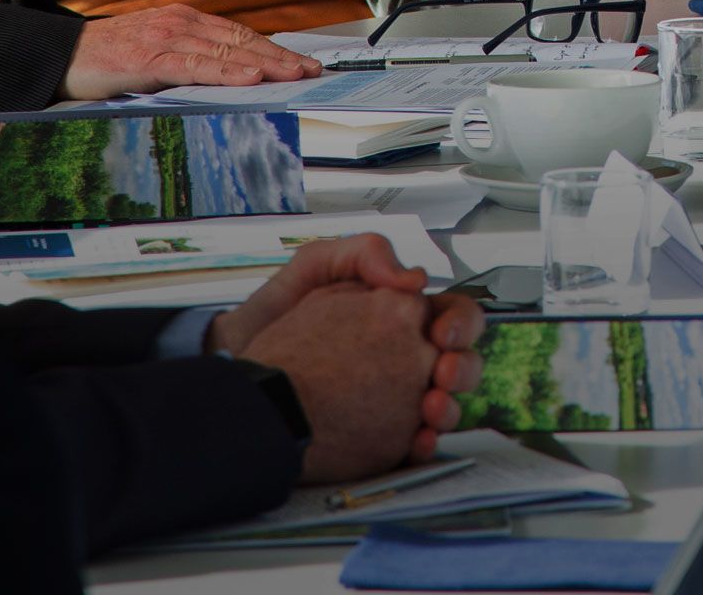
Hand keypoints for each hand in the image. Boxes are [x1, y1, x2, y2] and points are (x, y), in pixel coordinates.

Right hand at [61, 3, 322, 98]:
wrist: (61, 55)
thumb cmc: (107, 59)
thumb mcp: (155, 55)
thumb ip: (187, 60)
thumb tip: (226, 79)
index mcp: (184, 21)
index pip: (239, 35)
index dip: (273, 49)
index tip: (301, 63)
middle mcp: (180, 22)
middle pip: (241, 41)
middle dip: (280, 57)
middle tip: (311, 71)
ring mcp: (166, 37)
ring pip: (226, 51)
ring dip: (264, 64)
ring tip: (293, 75)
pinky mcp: (150, 57)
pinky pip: (196, 65)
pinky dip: (227, 71)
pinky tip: (249, 78)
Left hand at [212, 236, 483, 466]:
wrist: (239, 370)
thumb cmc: (276, 316)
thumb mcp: (316, 267)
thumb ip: (366, 254)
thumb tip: (416, 278)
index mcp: (398, 316)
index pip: (453, 316)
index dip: (461, 323)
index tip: (440, 333)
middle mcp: (404, 359)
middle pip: (462, 363)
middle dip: (463, 369)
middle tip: (440, 375)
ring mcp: (395, 401)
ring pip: (447, 406)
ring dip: (450, 409)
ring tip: (429, 411)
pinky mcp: (380, 440)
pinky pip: (418, 448)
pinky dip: (427, 446)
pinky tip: (417, 441)